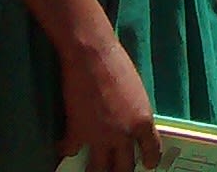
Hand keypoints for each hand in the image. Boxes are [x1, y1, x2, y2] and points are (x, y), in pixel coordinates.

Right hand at [57, 33, 160, 171]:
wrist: (91, 56)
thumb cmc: (117, 64)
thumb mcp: (137, 93)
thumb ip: (135, 114)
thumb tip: (130, 125)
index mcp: (143, 122)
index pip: (152, 151)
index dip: (150, 160)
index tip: (148, 165)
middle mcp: (124, 135)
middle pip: (125, 167)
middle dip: (121, 171)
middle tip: (117, 170)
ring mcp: (100, 137)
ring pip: (99, 168)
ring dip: (95, 169)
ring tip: (92, 169)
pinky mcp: (77, 133)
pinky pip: (70, 151)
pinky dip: (66, 150)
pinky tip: (63, 148)